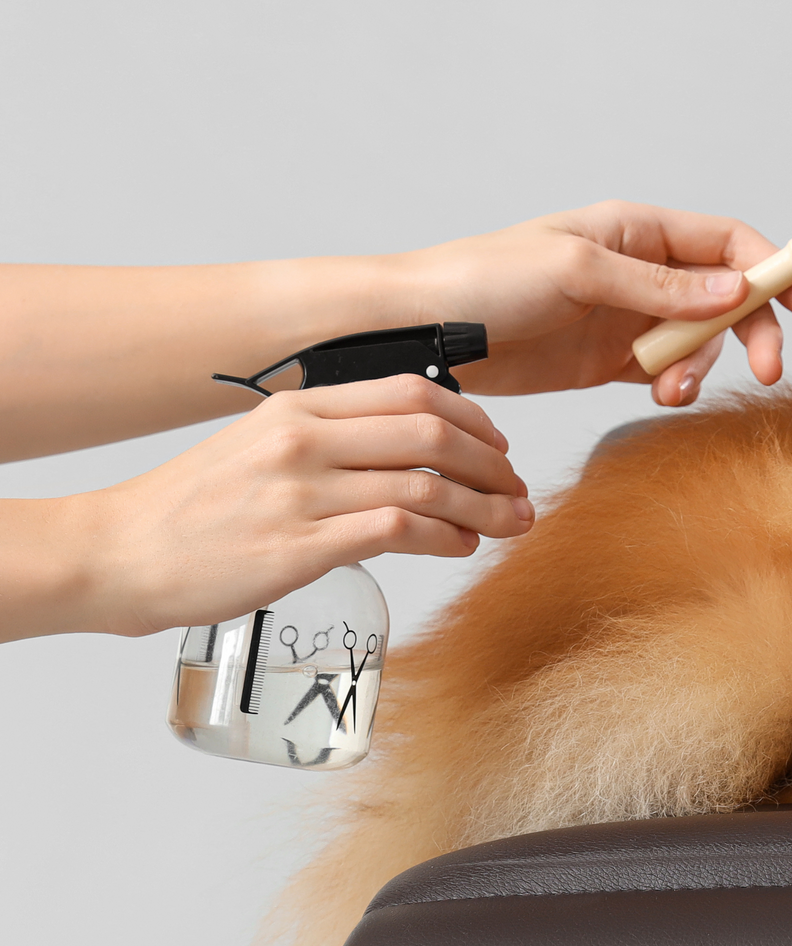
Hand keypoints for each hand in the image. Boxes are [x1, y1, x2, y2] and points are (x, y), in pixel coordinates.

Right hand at [7, 376, 533, 639]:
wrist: (120, 553)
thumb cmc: (194, 510)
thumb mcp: (259, 449)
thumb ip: (328, 442)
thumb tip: (405, 456)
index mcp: (298, 409)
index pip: (412, 392)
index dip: (472, 419)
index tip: (498, 446)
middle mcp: (303, 441)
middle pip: (432, 433)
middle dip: (491, 463)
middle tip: (518, 491)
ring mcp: (302, 493)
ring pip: (426, 484)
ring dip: (483, 506)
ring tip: (510, 524)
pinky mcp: (300, 548)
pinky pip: (400, 531)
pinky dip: (448, 537)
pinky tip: (464, 547)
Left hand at [397, 202, 791, 406]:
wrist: (426, 332)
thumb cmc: (485, 281)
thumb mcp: (576, 271)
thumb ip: (658, 285)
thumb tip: (734, 290)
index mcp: (636, 231)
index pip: (727, 242)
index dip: (773, 269)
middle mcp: (640, 271)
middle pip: (727, 296)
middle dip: (752, 331)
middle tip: (768, 369)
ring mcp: (629, 317)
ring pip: (700, 340)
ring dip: (703, 365)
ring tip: (673, 389)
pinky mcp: (611, 361)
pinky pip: (668, 371)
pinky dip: (676, 386)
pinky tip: (659, 396)